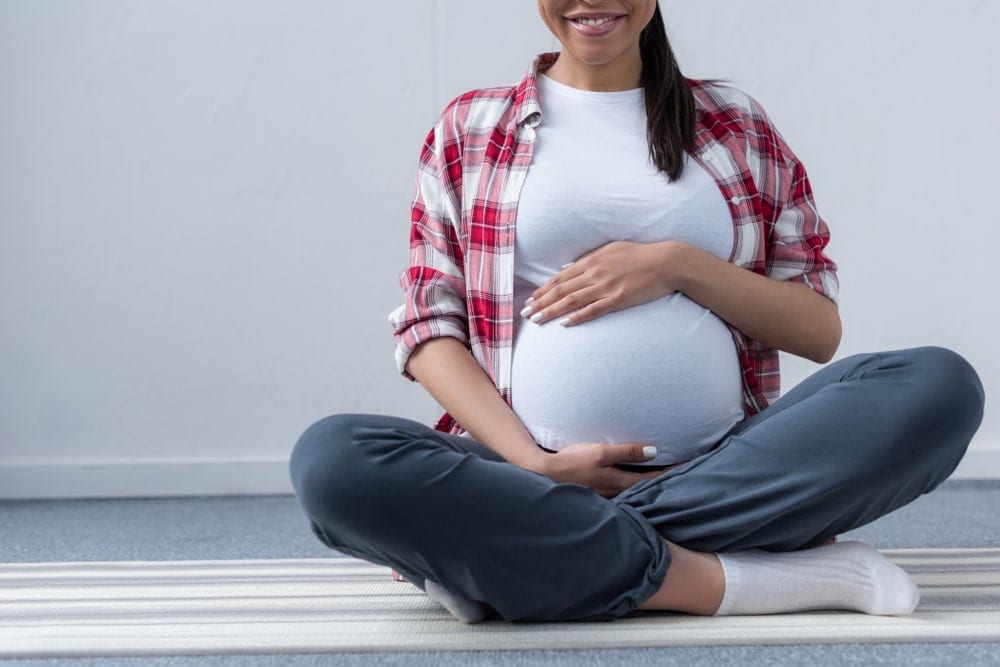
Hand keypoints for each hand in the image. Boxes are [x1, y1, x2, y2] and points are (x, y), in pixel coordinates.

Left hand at [521, 240, 683, 326]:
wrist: (667, 262)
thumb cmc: (640, 255)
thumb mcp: (611, 249)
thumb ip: (589, 259)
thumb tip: (566, 268)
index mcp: (592, 260)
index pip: (561, 277)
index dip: (543, 289)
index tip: (530, 299)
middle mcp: (595, 273)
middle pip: (561, 290)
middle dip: (540, 302)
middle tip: (525, 312)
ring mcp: (606, 286)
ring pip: (572, 301)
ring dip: (551, 311)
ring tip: (537, 320)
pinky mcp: (618, 299)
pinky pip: (593, 310)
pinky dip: (577, 317)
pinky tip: (564, 324)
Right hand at [529, 442, 677, 497]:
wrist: (543, 475)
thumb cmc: (571, 461)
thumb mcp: (600, 452)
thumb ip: (627, 452)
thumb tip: (654, 452)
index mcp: (619, 482)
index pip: (653, 479)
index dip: (671, 472)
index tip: (688, 465)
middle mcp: (616, 494)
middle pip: (647, 490)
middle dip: (665, 483)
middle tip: (684, 476)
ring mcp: (607, 498)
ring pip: (635, 493)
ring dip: (650, 487)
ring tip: (665, 481)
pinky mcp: (598, 496)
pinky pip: (623, 495)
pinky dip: (635, 490)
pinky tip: (637, 487)